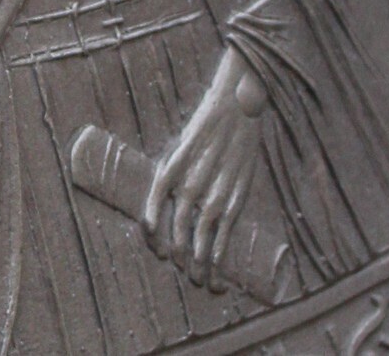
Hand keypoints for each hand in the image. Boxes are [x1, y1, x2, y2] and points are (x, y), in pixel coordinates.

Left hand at [144, 48, 267, 285]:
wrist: (237, 107)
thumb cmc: (206, 126)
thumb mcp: (180, 146)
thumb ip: (174, 173)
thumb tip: (167, 200)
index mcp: (169, 169)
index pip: (152, 210)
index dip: (151, 233)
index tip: (156, 246)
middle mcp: (188, 185)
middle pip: (177, 233)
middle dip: (178, 257)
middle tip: (181, 268)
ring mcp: (213, 195)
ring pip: (201, 242)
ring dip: (199, 266)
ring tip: (200, 281)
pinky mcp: (235, 198)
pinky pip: (223, 236)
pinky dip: (219, 258)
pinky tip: (217, 270)